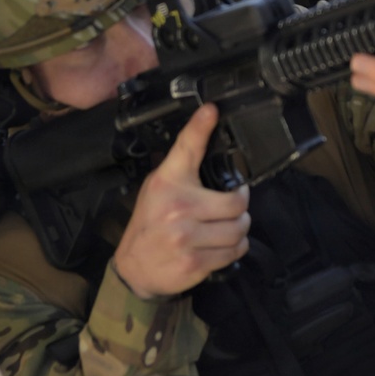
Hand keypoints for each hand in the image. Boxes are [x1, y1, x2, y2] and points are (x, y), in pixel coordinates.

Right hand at [113, 103, 249, 298]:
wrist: (134, 266)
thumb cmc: (151, 221)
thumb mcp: (160, 185)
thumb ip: (183, 165)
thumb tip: (208, 129)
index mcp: (168, 182)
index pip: (187, 148)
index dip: (200, 126)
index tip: (211, 109)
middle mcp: (177, 208)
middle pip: (236, 203)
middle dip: (240, 206)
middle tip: (233, 207)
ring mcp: (186, 237)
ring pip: (239, 229)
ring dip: (239, 229)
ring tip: (227, 227)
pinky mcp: (195, 263)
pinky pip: (233, 252)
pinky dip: (234, 248)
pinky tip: (222, 244)